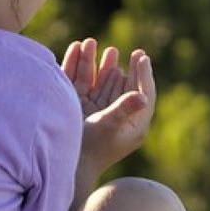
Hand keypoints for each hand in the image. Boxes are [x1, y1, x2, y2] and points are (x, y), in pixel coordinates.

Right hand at [61, 38, 155, 169]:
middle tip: (134, 52)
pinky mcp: (79, 110)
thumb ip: (124, 108)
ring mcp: (96, 114)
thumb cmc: (91, 148)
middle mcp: (116, 118)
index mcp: (133, 125)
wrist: (66, 164)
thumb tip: (143, 96)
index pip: (142, 95)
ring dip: (100, 65)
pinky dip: (79, 67)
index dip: (143, 75)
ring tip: (101, 46)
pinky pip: (81, 84)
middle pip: (122, 88)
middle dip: (125, 68)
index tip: (141, 57)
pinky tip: (78, 50)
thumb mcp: (109, 126)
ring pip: (100, 83)